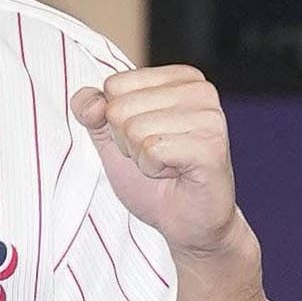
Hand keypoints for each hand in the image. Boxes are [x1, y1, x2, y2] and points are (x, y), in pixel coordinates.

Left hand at [70, 65, 251, 262]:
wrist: (186, 221)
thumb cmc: (155, 178)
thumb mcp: (112, 138)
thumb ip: (92, 112)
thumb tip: (90, 102)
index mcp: (180, 78)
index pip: (114, 85)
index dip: (116, 121)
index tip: (145, 138)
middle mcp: (200, 89)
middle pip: (120, 107)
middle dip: (127, 141)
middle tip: (156, 156)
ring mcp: (210, 116)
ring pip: (134, 128)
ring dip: (141, 157)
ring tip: (167, 165)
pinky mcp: (210, 146)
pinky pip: (152, 149)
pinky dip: (153, 169)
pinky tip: (175, 174)